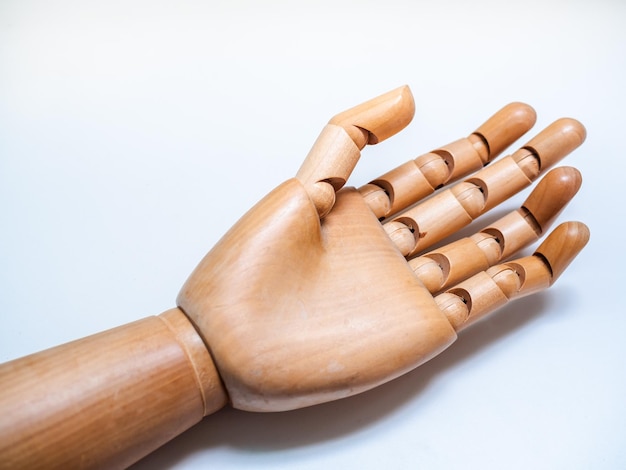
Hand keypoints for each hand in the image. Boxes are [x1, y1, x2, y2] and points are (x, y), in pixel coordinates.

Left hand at [177, 86, 588, 411]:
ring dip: (532, 212)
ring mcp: (412, 287)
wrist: (228, 348)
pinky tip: (560, 240)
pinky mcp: (424, 328)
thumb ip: (353, 137)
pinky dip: (530, 269)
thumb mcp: (300, 188)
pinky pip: (490, 294)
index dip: (480, 141)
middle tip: (567, 134)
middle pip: (470, 200)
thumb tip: (410, 93)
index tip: (521, 115)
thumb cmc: (250, 269)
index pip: (436, 169)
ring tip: (570, 179)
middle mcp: (393, 246)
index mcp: (362, 211)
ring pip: (487, 243)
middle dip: (520, 167)